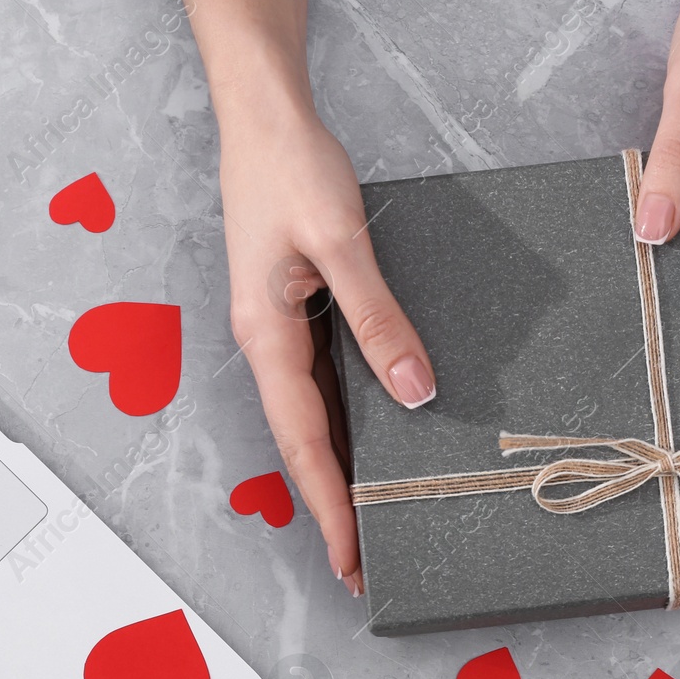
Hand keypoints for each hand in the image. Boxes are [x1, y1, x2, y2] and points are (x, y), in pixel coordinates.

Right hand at [221, 112, 435, 597]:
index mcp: (266, 336)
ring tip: (373, 518)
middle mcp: (269, 343)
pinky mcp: (300, 310)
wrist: (264, 115)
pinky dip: (350, 420)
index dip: (330, 506)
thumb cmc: (290, 168)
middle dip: (333, 506)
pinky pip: (326, 381)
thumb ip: (377, 319)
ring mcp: (282, 329)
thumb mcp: (341, 243)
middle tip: (364, 564)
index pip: (304, 443)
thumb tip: (415, 390)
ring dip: (340, 470)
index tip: (352, 558)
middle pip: (304, 443)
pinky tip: (377, 439)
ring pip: (315, 417)